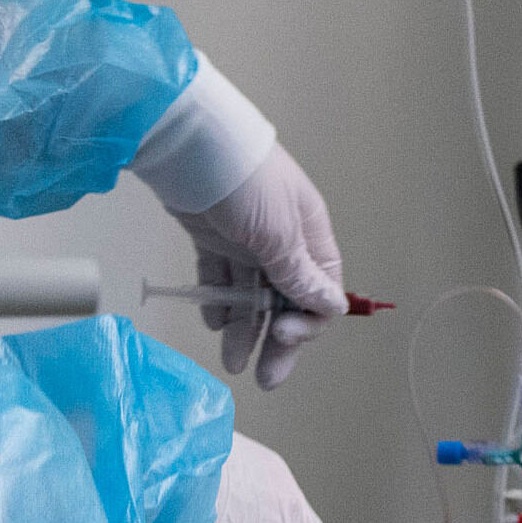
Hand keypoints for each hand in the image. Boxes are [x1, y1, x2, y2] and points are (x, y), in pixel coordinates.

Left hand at [174, 145, 345, 386]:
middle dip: (278, 340)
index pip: (321, 291)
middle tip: (265, 378)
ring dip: (245, 329)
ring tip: (232, 361)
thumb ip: (301, 275)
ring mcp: (245, 238)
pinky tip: (214, 322)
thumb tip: (332, 305)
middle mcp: (281, 239)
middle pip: (287, 301)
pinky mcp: (212, 235)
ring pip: (251, 296)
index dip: (308, 322)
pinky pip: (220, 278)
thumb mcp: (280, 235)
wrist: (188, 144)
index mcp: (309, 234)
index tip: (284, 337)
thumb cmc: (245, 183)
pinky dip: (218, 301)